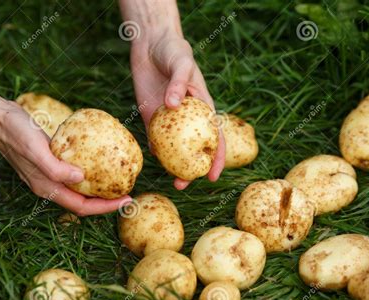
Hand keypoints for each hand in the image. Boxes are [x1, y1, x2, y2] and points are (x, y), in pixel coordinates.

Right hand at [0, 101, 130, 215]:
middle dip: (106, 202)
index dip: (105, 207)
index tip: (126, 200)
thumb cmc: (16, 132)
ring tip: (118, 183)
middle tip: (128, 194)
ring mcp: (49, 175)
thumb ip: (55, 168)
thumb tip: (81, 178)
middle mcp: (49, 186)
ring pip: (79, 190)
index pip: (82, 207)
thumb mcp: (35, 149)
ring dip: (99, 190)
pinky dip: (90, 173)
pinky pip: (74, 174)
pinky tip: (100, 163)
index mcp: (47, 188)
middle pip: (83, 202)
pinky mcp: (51, 163)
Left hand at [130, 30, 225, 189]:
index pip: (216, 138)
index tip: (213, 177)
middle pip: (194, 150)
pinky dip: (155, 150)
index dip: (217, 159)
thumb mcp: (181, 63)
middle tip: (182, 185)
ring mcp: (169, 120)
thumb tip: (173, 106)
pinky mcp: (151, 116)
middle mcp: (188, 119)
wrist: (151, 44)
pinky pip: (154, 137)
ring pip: (174, 149)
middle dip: (192, 171)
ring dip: (173, 166)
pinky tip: (152, 157)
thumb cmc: (174, 51)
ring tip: (170, 181)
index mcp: (203, 108)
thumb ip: (180, 83)